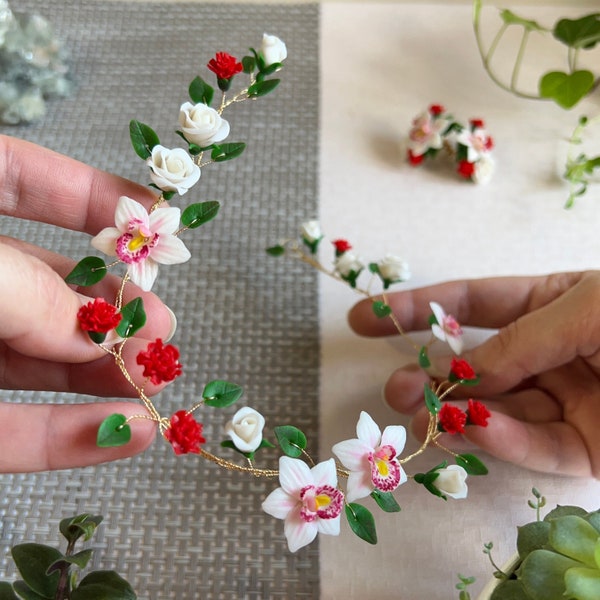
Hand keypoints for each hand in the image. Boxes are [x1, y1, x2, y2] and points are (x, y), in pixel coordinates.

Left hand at [0, 135, 174, 471]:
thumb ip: (18, 290)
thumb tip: (95, 331)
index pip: (11, 178)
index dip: (86, 191)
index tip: (155, 217)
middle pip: (37, 285)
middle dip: (109, 306)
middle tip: (163, 329)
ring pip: (28, 362)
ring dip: (98, 377)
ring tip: (157, 383)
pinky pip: (0, 434)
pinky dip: (63, 440)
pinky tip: (127, 438)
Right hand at [348, 271, 599, 477]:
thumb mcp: (587, 309)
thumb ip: (523, 338)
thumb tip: (463, 372)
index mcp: (549, 306)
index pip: (470, 304)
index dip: (416, 309)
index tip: (365, 318)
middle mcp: (548, 355)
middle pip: (474, 366)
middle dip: (430, 377)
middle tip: (396, 389)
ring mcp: (564, 403)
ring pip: (496, 412)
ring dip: (455, 415)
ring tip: (419, 421)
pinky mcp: (583, 449)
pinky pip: (536, 447)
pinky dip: (502, 442)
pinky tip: (474, 430)